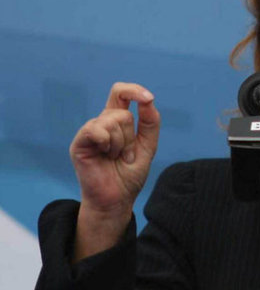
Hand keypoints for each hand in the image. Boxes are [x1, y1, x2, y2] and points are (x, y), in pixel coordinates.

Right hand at [70, 82, 160, 259]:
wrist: (117, 199)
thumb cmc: (130, 175)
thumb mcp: (148, 147)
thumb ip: (150, 123)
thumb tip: (148, 100)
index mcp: (117, 122)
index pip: (121, 94)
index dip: (134, 90)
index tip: (148, 98)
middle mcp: (101, 123)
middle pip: (121, 112)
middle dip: (130, 136)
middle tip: (126, 155)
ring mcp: (90, 133)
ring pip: (111, 121)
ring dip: (121, 144)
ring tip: (114, 158)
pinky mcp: (79, 143)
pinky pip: (95, 129)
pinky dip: (107, 143)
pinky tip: (104, 155)